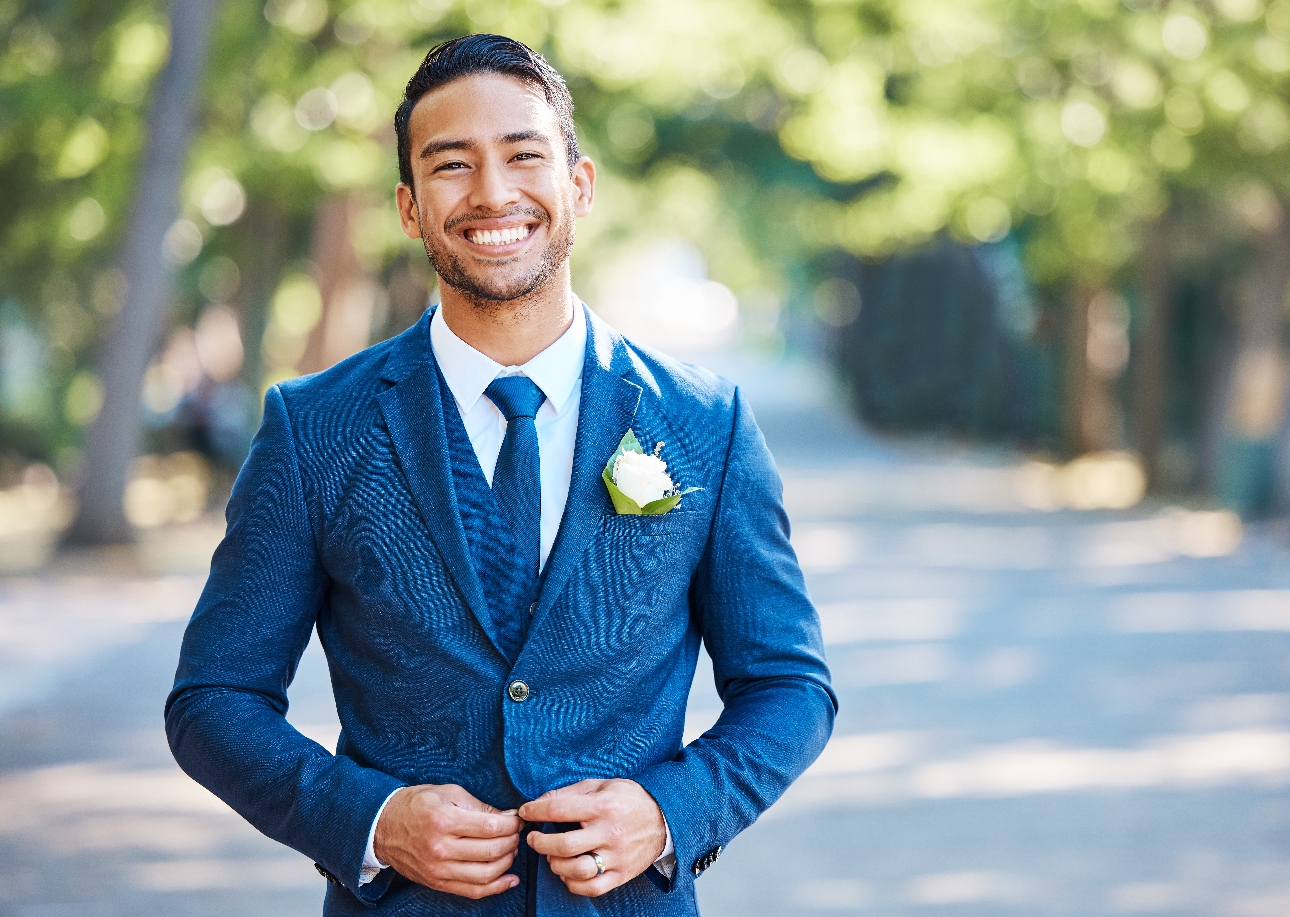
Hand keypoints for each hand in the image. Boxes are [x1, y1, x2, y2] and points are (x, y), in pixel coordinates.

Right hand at [373, 784, 521, 898]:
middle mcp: (441, 848)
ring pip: (485, 874)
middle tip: (517, 833)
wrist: (381, 826)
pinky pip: (472, 891)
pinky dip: (496, 888)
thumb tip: (506, 817)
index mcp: (444, 821)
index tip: (518, 819)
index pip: (491, 827)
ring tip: (511, 850)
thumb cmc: (415, 804)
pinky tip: (510, 879)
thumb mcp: (446, 792)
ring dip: (507, 862)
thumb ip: (478, 806)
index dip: (511, 824)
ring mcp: (438, 869)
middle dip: (512, 841)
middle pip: (492, 851)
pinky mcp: (437, 883)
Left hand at [519, 779, 666, 896]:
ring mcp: (617, 856)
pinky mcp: (622, 874)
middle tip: (533, 839)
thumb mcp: (601, 785)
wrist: (664, 818)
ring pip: (577, 870)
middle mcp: (610, 832)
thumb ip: (570, 793)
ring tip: (552, 857)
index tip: (525, 812)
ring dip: (555, 865)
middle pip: (564, 845)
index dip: (536, 811)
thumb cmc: (628, 799)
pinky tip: (568, 873)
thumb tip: (540, 801)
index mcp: (604, 806)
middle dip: (540, 843)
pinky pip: (592, 888)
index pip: (560, 810)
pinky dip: (573, 884)